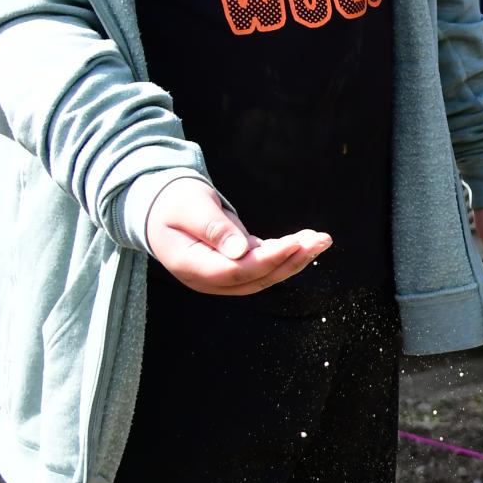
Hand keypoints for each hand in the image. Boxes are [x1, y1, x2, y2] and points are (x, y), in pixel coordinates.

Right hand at [145, 179, 327, 296]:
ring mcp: (221, 276)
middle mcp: (208, 279)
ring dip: (295, 258)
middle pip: (255, 278)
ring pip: (263, 275)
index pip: (235, 271)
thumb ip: (213, 228)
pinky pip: (263, 264)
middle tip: (320, 240)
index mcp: (190, 266)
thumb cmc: (172, 203)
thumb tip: (240, 250)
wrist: (160, 207)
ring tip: (321, 240)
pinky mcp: (233, 265)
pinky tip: (308, 240)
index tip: (295, 243)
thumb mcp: (188, 208)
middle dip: (291, 260)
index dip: (268, 259)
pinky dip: (285, 252)